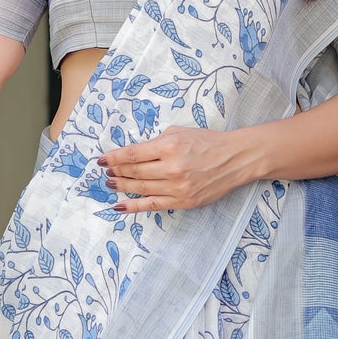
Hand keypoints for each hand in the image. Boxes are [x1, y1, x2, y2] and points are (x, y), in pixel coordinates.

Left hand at [100, 126, 248, 211]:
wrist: (235, 159)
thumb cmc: (207, 142)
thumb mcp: (180, 132)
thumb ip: (156, 142)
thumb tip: (134, 153)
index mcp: (170, 146)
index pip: (133, 154)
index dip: (114, 158)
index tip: (102, 160)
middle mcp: (172, 168)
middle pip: (134, 171)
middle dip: (116, 172)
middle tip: (106, 172)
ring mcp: (177, 187)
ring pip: (141, 188)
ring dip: (122, 186)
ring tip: (111, 184)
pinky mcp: (183, 201)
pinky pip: (152, 205)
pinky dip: (133, 206)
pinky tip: (119, 205)